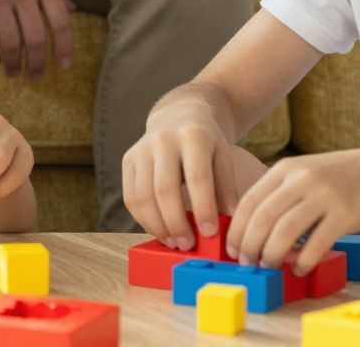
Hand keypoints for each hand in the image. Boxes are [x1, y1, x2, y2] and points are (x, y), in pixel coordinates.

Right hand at [122, 102, 263, 249]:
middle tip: (188, 245)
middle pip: (165, 189)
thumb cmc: (207, 144)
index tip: (210, 233)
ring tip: (174, 242)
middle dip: (176, 223)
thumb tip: (231, 225)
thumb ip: (227, 189)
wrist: (179, 115)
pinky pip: (131, 197)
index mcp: (193, 136)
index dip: (203, 208)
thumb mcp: (224, 157)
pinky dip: (143, 220)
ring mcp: (142, 148)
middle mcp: (164, 139)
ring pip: (143, 196)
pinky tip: (159, 231)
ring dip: (158, 226)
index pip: (197, 177)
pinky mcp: (128, 159)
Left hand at [228, 146, 359, 272]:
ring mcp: (324, 195)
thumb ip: (282, 193)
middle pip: (263, 217)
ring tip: (269, 266)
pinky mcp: (345, 214)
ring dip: (272, 254)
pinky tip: (299, 268)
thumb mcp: (306, 172)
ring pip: (284, 231)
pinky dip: (303, 261)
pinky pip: (316, 243)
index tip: (232, 249)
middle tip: (247, 263)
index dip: (237, 229)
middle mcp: (302, 179)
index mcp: (287, 168)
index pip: (249, 201)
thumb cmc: (344, 177)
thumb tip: (253, 228)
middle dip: (249, 245)